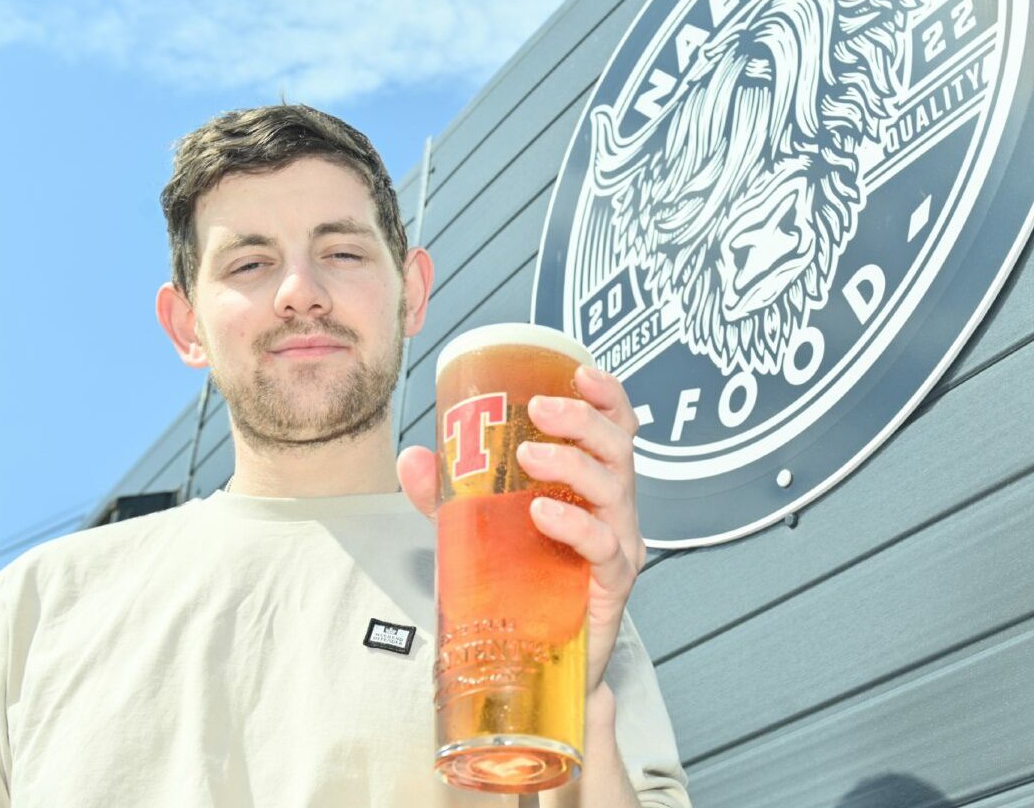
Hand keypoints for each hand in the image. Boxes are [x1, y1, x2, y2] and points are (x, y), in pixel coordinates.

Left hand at [396, 364, 645, 692]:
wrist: (537, 663)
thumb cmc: (521, 587)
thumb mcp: (479, 532)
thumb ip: (449, 496)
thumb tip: (414, 457)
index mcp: (591, 486)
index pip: (615, 429)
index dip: (607, 396)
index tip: (580, 370)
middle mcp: (614, 509)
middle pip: (618, 448)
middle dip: (582, 419)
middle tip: (540, 408)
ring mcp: (619, 545)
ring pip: (615, 488)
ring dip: (573, 463)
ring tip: (530, 455)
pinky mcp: (612, 585)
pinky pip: (604, 546)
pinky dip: (575, 526)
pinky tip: (543, 516)